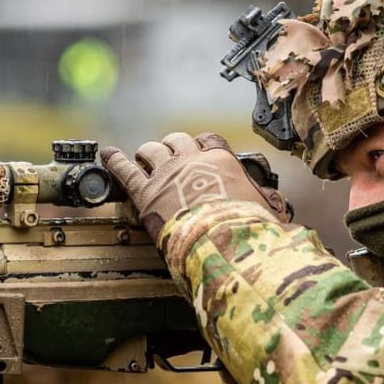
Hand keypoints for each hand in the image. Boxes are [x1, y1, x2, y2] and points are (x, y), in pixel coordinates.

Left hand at [101, 132, 288, 239]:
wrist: (224, 242)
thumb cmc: (248, 228)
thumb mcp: (267, 210)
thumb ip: (267, 200)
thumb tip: (275, 202)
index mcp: (222, 161)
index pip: (209, 141)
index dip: (202, 145)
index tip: (200, 149)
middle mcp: (193, 161)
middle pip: (178, 141)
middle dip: (173, 146)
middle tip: (170, 154)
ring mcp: (167, 175)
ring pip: (152, 150)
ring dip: (148, 152)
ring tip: (142, 155)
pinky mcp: (146, 193)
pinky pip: (125, 171)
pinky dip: (115, 161)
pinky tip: (107, 155)